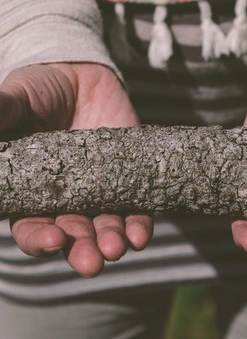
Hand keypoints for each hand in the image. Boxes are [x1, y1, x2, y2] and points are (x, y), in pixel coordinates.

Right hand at [2, 63, 152, 276]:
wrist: (82, 76)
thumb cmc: (41, 91)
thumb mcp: (17, 99)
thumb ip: (3, 112)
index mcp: (34, 190)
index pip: (33, 226)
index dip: (40, 238)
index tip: (52, 239)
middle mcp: (68, 198)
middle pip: (74, 235)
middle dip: (82, 250)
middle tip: (92, 262)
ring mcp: (101, 190)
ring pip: (106, 227)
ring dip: (112, 241)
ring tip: (116, 249)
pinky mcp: (129, 178)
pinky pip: (137, 209)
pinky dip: (139, 225)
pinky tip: (140, 235)